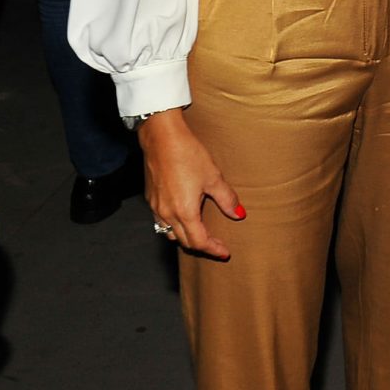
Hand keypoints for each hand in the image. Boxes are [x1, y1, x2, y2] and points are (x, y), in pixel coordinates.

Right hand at [139, 110, 242, 258]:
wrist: (161, 137)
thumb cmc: (188, 154)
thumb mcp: (213, 177)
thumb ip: (227, 199)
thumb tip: (239, 214)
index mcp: (184, 212)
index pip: (199, 242)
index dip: (213, 249)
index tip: (225, 252)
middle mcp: (167, 214)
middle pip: (184, 241)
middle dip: (202, 246)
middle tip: (217, 245)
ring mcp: (156, 207)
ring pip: (170, 233)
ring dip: (186, 238)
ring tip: (201, 234)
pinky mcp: (150, 198)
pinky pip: (161, 221)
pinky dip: (174, 226)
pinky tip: (184, 217)